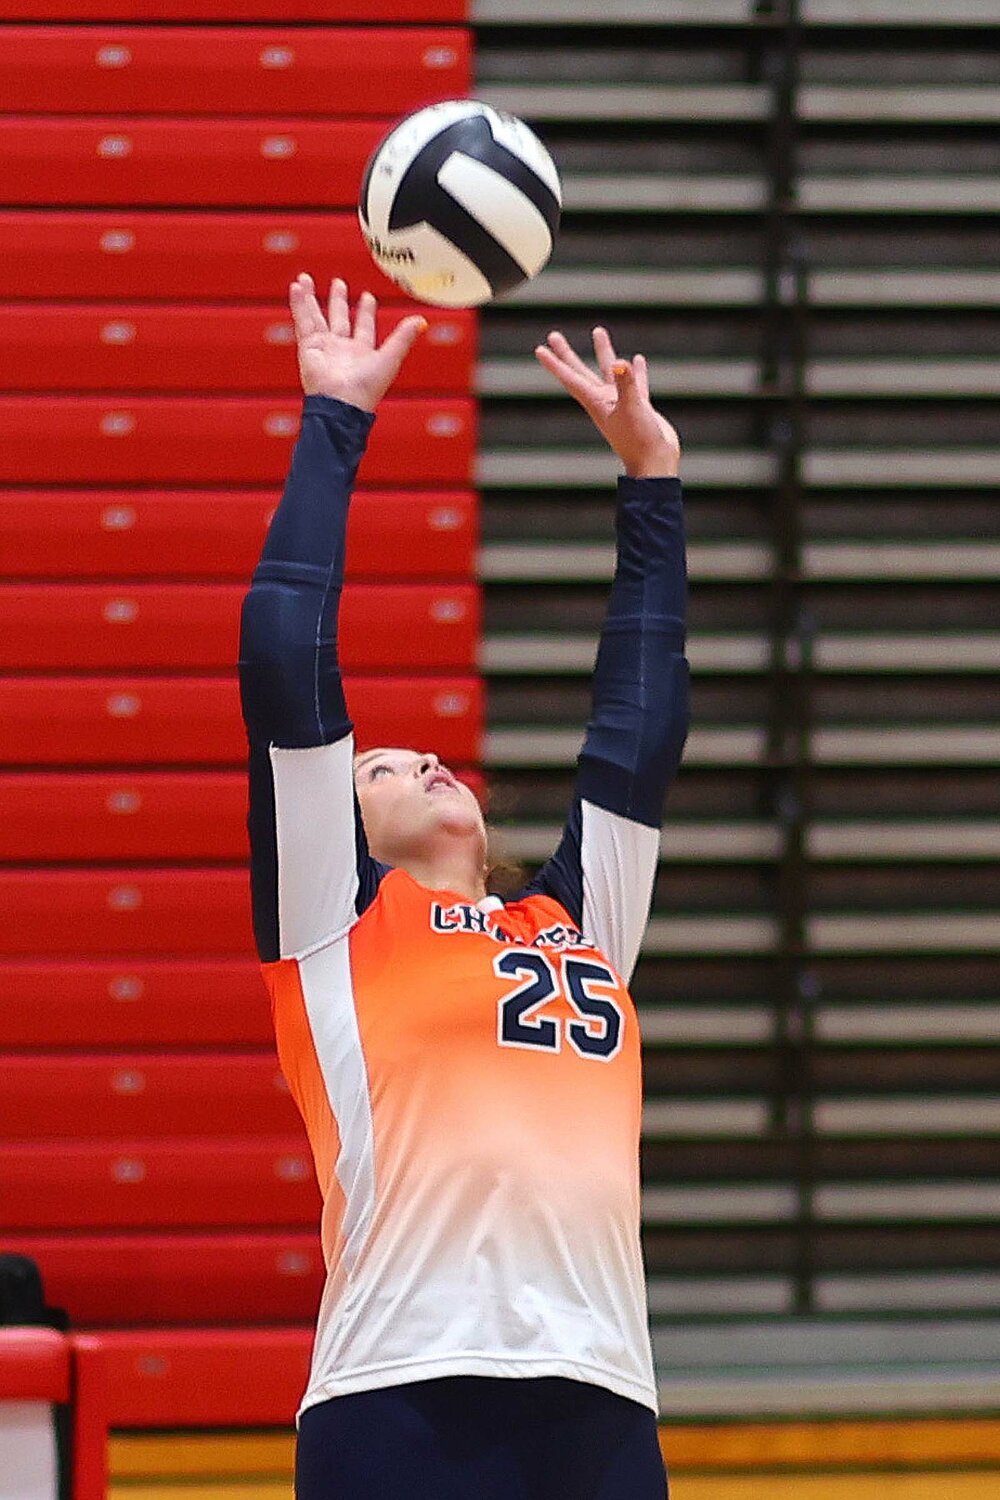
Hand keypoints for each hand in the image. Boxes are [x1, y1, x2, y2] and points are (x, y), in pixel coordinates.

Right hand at [288, 273, 426, 411]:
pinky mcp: (308, 347)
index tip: (368, 296)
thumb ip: (403, 338)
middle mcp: (342, 349)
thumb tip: (422, 321)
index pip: (364, 327)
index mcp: (362, 353)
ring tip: (305, 279)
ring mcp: (324, 348)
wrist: (342, 403)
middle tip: (338, 283)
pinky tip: (296, 287)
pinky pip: (303, 321)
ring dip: (310, 298)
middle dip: (338, 301)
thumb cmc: (367, 388)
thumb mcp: (390, 357)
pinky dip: (299, 304)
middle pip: (339, 319)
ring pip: (316, 317)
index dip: (366, 312)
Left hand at [535, 327, 680, 477]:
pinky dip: (634, 371)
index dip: (555, 363)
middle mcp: (604, 400)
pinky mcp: (638, 406)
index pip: (571, 378)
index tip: (540, 348)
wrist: (654, 463)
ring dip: (604, 352)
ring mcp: (620, 403)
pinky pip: (634, 383)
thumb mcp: (633, 409)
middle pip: (580, 372)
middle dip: (567, 354)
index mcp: (596, 402)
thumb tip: (620, 363)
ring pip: (609, 371)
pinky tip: (635, 359)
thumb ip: (627, 385)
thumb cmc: (640, 441)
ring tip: (598, 332)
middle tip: (553, 335)